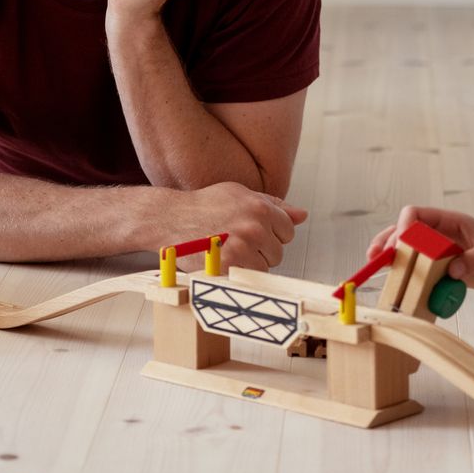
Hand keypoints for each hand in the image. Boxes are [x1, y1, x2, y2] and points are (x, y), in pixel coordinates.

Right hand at [172, 181, 308, 271]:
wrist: (170, 218)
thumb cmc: (204, 205)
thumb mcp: (240, 194)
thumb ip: (274, 204)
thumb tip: (302, 215)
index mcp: (261, 207)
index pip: (288, 231)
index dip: (271, 233)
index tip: (251, 231)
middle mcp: (254, 227)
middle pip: (278, 252)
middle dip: (261, 250)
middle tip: (235, 240)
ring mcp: (242, 248)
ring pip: (264, 268)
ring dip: (249, 263)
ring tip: (227, 249)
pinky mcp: (229, 267)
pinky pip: (247, 278)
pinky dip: (236, 273)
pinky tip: (222, 259)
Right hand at [366, 205, 473, 290]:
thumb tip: (453, 272)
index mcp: (449, 221)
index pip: (417, 214)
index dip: (405, 225)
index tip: (402, 241)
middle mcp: (439, 235)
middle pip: (404, 232)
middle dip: (389, 242)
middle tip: (378, 257)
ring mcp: (438, 253)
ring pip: (406, 251)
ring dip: (390, 256)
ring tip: (375, 264)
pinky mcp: (441, 270)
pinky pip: (418, 271)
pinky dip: (405, 275)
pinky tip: (395, 281)